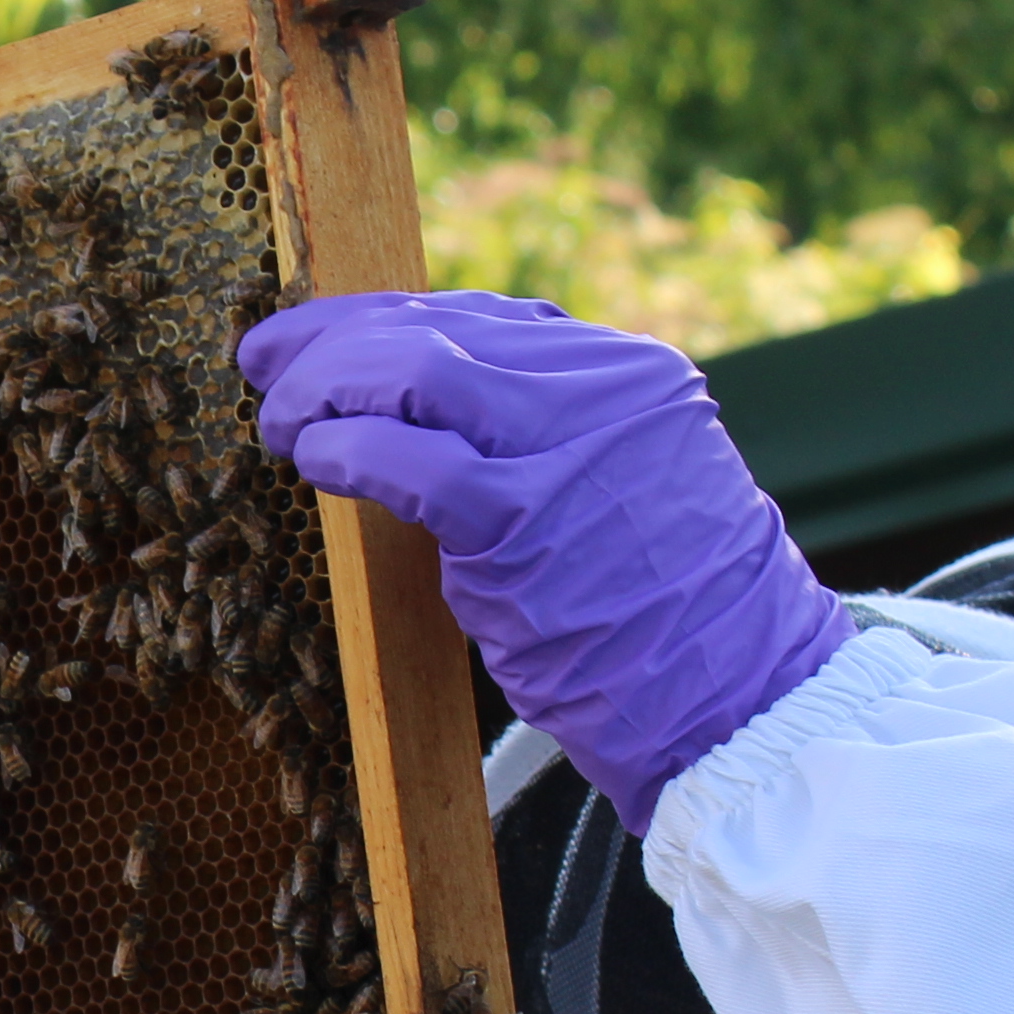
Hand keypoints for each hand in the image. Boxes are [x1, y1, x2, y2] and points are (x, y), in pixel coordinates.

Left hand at [242, 290, 851, 832]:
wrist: (748, 699)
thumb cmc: (675, 614)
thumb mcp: (627, 486)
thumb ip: (545, 437)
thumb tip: (419, 411)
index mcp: (628, 372)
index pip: (480, 314)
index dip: (381, 318)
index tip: (317, 338)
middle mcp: (601, 390)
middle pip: (434, 328)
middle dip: (331, 340)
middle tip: (265, 366)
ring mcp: (565, 450)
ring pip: (411, 371)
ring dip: (324, 388)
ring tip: (281, 422)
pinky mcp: (523, 524)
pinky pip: (407, 461)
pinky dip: (345, 448)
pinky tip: (313, 457)